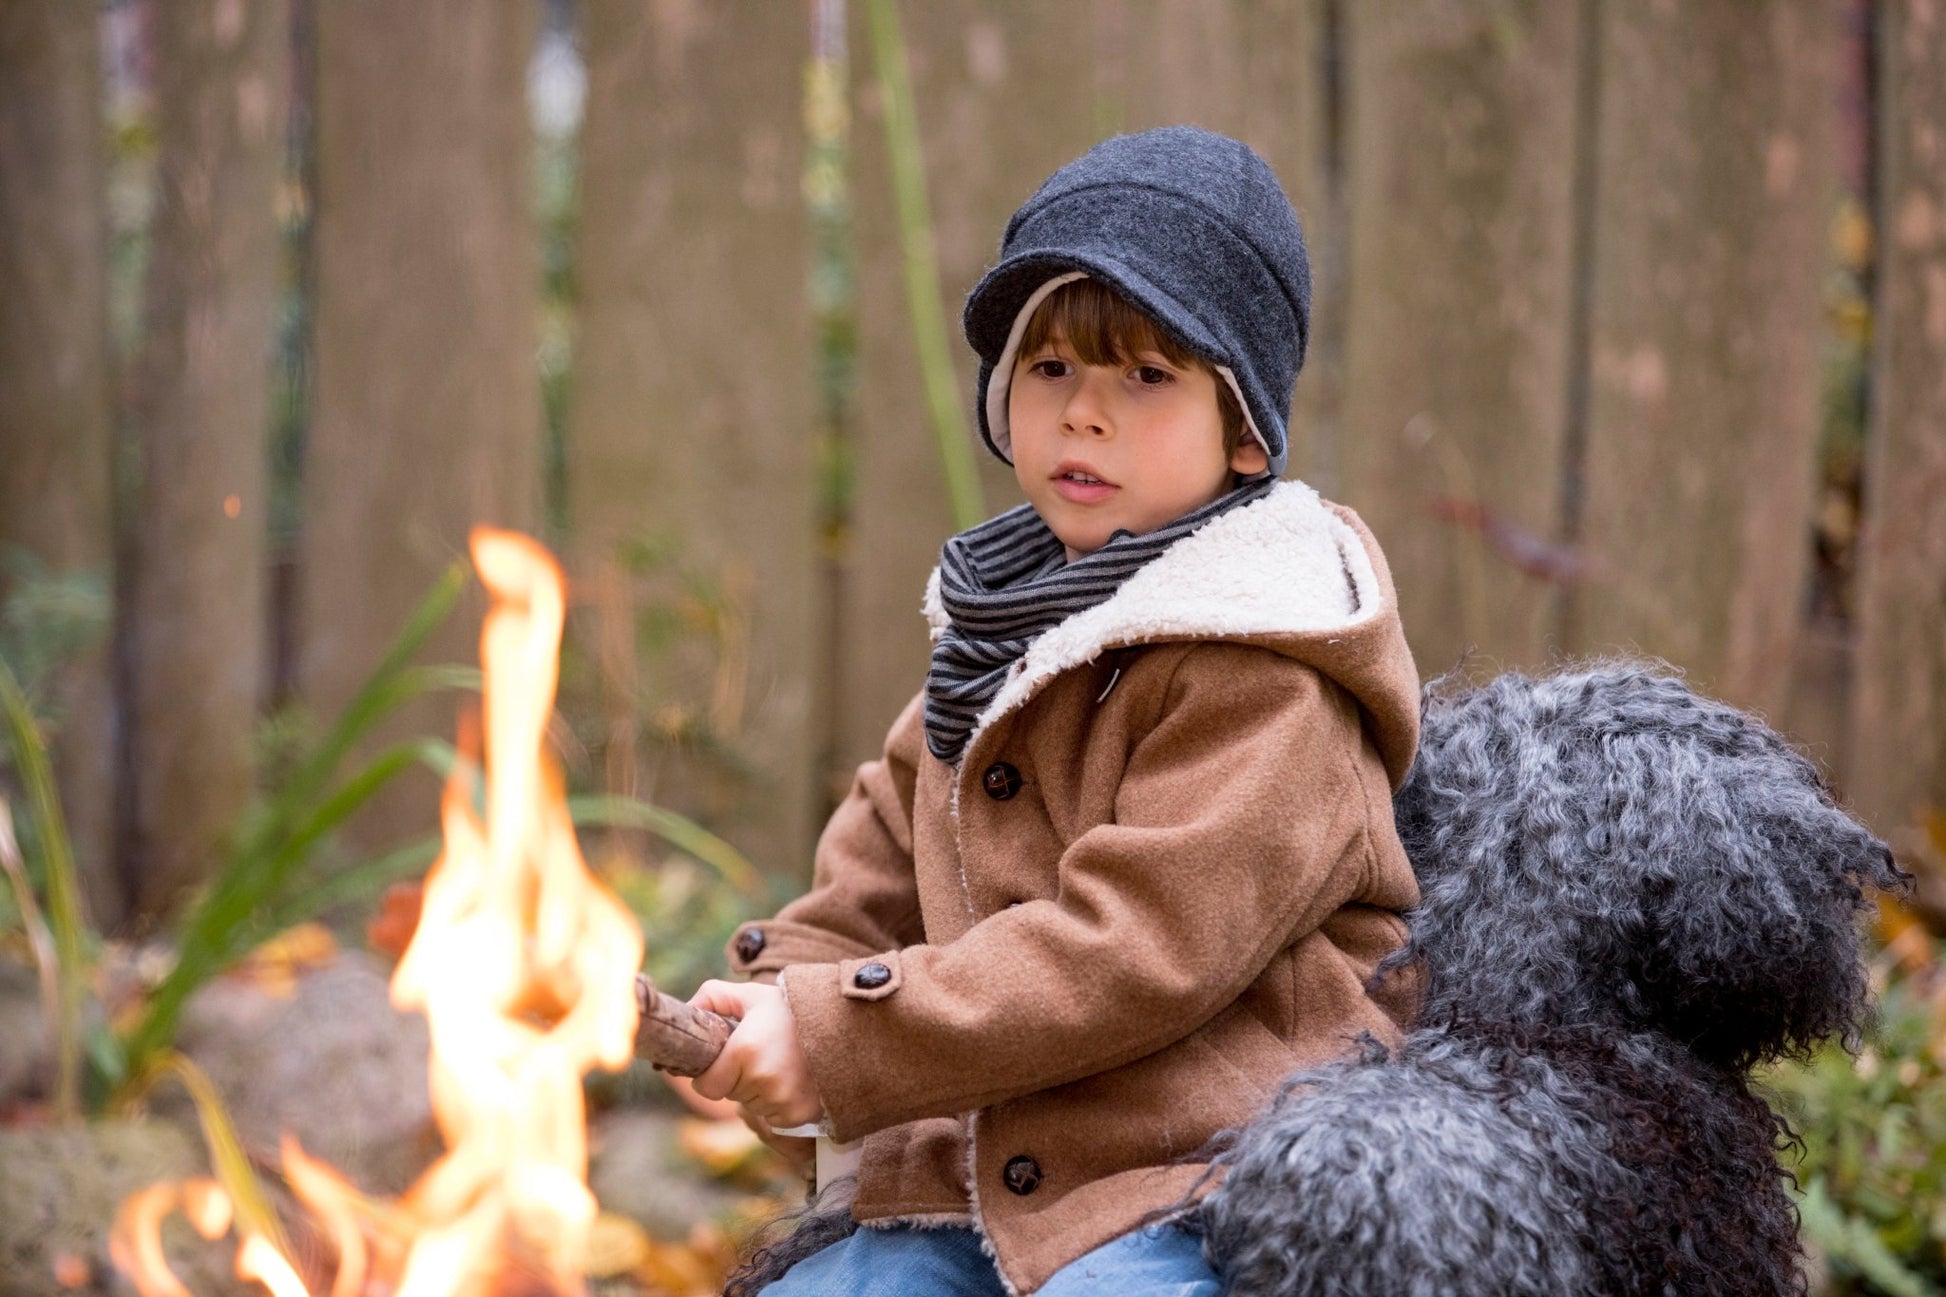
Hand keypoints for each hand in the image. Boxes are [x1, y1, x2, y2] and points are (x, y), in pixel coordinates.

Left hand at [690, 979, 824, 1130]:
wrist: (841, 1024)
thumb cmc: (789, 1009)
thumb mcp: (751, 995)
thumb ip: (714, 995)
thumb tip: (689, 1008)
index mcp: (744, 1050)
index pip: (706, 1087)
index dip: (710, 1076)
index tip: (722, 1064)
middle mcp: (761, 1079)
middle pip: (731, 1094)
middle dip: (737, 1079)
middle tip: (759, 1057)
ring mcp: (782, 1100)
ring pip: (753, 1107)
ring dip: (759, 1092)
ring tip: (780, 1066)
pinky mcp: (799, 1114)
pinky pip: (774, 1118)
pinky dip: (779, 1105)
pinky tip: (793, 1081)